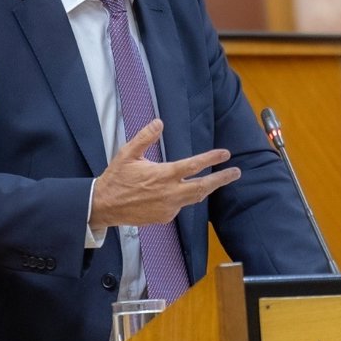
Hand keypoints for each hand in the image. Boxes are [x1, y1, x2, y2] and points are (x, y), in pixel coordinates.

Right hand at [90, 118, 240, 227]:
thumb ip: (145, 137)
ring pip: (194, 198)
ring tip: (217, 181)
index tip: (225, 154)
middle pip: (203, 187)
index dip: (212, 158)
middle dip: (221, 179)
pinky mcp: (164, 217)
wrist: (104, 206)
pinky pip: (180, 206)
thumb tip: (159, 122)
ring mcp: (168, 208)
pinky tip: (181, 192)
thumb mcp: (127, 153)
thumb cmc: (116, 178)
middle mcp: (169, 193)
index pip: (194, 165)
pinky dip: (185, 197)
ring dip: (207, 188)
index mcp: (163, 175)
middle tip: (236, 172)